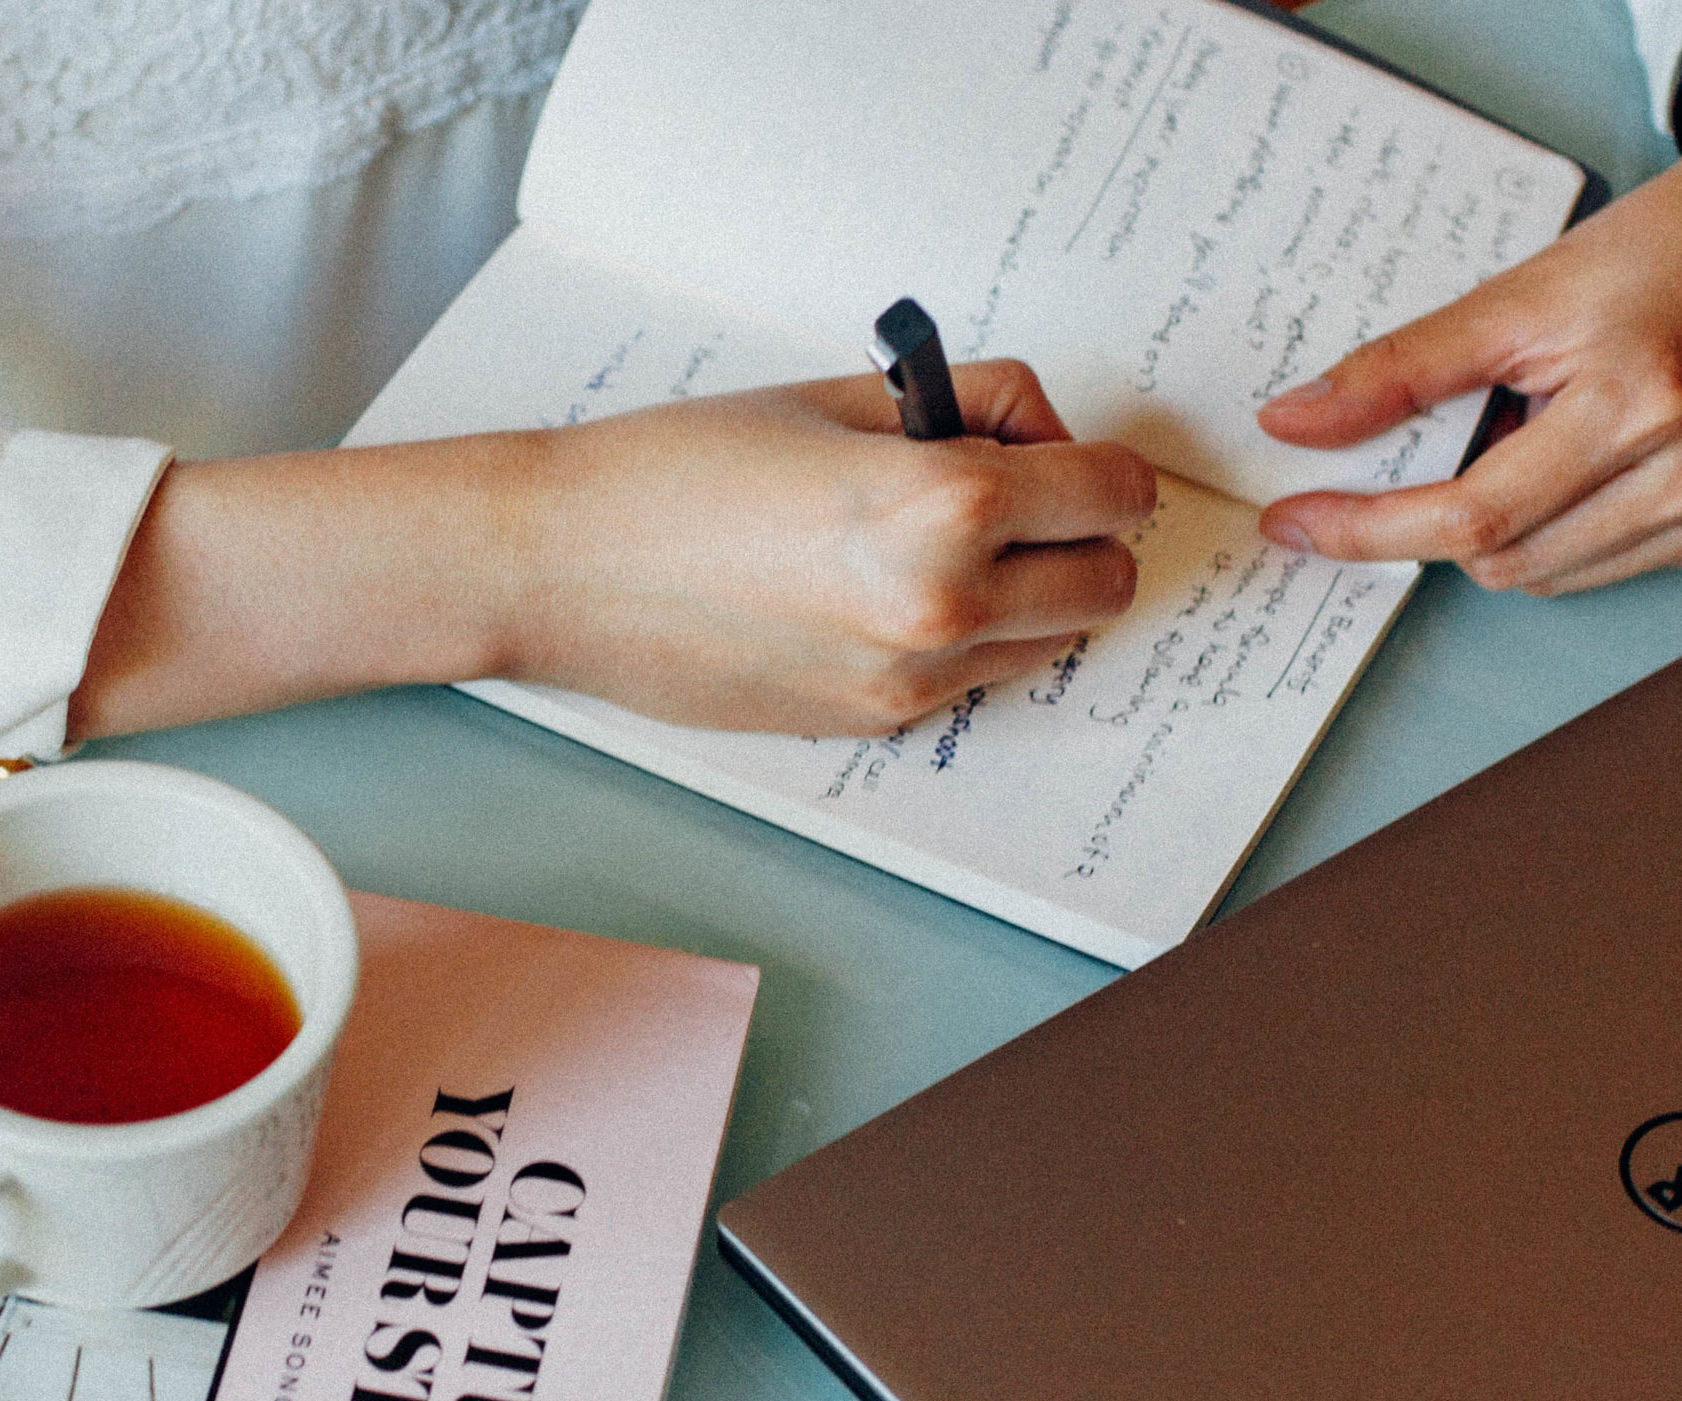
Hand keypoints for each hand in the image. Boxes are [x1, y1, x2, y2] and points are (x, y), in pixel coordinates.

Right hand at [498, 363, 1154, 733]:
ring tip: (933, 544)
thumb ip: (968, 407)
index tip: (1060, 452)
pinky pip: (971, 677)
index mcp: (945, 505)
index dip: (1097, 462)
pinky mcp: (869, 722)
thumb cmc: (678, 468)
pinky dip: (960, 635)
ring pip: (1049, 640)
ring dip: (1028, 592)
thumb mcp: (838, 398)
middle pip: (1108, 583)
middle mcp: (943, 605)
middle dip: (1079, 533)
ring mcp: (909, 679)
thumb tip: (1041, 435)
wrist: (566, 567)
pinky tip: (876, 592)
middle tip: (1010, 496)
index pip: (1115, 494)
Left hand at [1255, 53, 1681, 595]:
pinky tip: (1588, 460)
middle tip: (1441, 447)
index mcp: (1643, 402)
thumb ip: (1400, 369)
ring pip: (1549, 576)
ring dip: (1506, 528)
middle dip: (1439, 520)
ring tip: (1537, 435)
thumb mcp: (1521, 295)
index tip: (1296, 521)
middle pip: (1505, 559)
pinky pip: (1609, 566)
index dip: (1369, 528)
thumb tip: (1291, 423)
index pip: (1472, 513)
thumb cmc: (1663, 252)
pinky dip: (1565, 530)